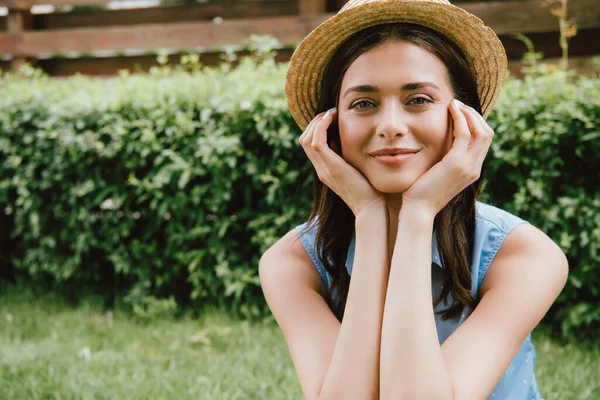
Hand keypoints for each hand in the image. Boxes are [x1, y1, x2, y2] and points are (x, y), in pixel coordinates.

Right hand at [299, 107, 385, 216]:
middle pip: (304, 140)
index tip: (331, 117)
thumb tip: (342, 141)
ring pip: (307, 139)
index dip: (317, 128)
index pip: (309, 145)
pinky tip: (334, 118)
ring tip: (332, 113)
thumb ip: (347, 157)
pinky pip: (317, 142)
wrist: (371, 208)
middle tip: (330, 112)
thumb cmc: (370, 190)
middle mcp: (321, 169)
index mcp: (325, 170)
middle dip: (315, 122)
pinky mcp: (331, 168)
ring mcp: (323, 169)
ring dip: (318, 122)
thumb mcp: (356, 170)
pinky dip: (322, 127)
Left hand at [401, 99, 493, 217]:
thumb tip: (440, 144)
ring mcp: (468, 166)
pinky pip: (464, 133)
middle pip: (487, 134)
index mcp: (472, 171)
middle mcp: (474, 169)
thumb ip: (444, 160)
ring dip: (468, 113)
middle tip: (458, 104)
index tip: (460, 112)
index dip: (475, 123)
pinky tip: (450, 110)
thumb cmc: (421, 193)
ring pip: (481, 131)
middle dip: (474, 115)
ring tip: (454, 104)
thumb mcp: (437, 174)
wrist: (418, 210)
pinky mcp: (456, 163)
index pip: (484, 141)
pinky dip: (459, 118)